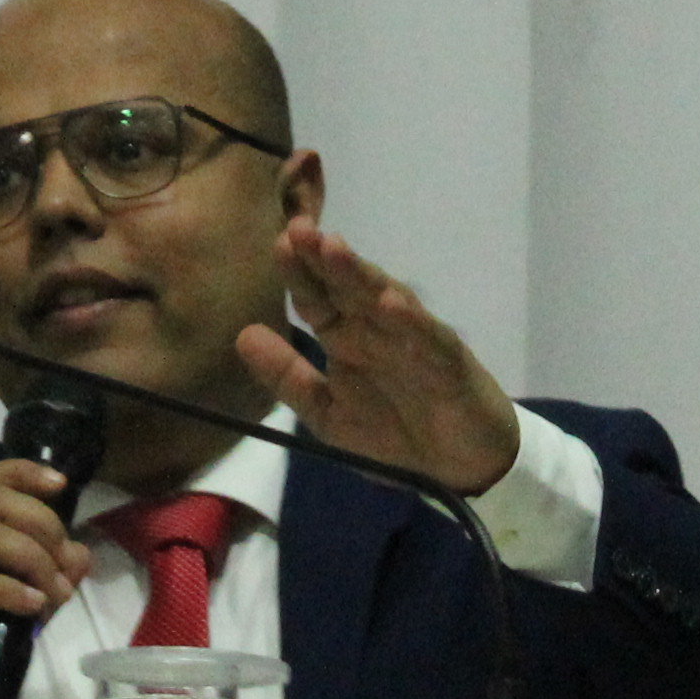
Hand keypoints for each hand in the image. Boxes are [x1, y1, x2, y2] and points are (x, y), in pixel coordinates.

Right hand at [0, 456, 90, 698]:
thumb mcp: (14, 606)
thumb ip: (45, 577)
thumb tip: (79, 553)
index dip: (20, 472)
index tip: (60, 485)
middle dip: (40, 522)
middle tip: (63, 565)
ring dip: (31, 557)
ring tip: (53, 592)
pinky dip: (6, 589)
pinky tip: (32, 605)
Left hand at [236, 225, 522, 495]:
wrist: (458, 469)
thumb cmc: (393, 435)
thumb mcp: (327, 413)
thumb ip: (288, 377)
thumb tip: (242, 334)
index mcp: (347, 339)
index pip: (318, 298)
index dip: (300, 273)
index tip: (278, 244)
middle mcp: (378, 330)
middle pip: (348, 288)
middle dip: (324, 259)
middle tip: (298, 229)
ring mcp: (415, 341)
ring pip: (386, 300)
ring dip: (361, 275)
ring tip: (334, 249)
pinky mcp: (449, 362)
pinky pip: (429, 339)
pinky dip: (412, 322)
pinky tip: (391, 304)